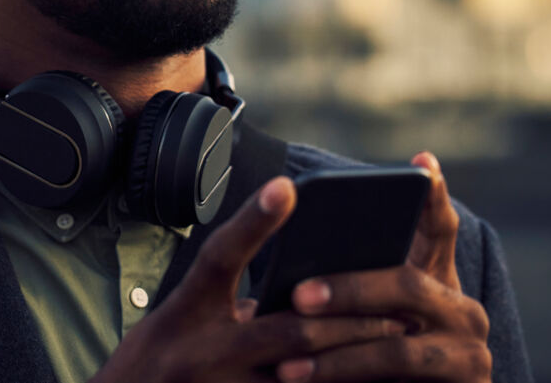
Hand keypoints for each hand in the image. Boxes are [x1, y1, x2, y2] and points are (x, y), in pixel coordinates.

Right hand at [91, 177, 407, 382]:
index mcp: (184, 312)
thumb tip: (292, 294)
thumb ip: (230, 305)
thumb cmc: (152, 362)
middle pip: (289, 329)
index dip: (253, 221)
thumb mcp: (179, 321)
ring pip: (304, 375)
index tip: (287, 186)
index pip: (220, 256)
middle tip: (397, 306)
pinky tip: (366, 380)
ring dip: (353, 360)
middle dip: (349, 318)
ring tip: (395, 344)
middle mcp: (201, 352)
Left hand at [275, 153, 491, 381]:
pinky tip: (306, 379)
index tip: (420, 161)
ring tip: (287, 361)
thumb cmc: (369, 363)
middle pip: (405, 283)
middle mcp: (462, 309)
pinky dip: (345, 377)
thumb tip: (287, 269)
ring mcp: (471, 350)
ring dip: (335, 351)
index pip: (438, 228)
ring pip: (397, 344)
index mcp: (434, 280)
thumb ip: (343, 288)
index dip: (432, 196)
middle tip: (298, 296)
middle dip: (347, 290)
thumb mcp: (357, 321)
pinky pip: (398, 376)